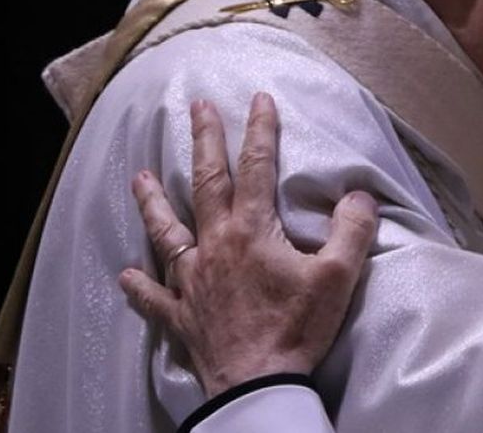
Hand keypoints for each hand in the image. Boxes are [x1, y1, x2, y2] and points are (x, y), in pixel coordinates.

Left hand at [118, 93, 378, 397]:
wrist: (257, 383)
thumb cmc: (298, 327)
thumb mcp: (339, 276)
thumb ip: (351, 230)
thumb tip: (358, 195)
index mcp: (252, 231)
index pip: (257, 167)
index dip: (260, 130)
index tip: (258, 98)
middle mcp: (215, 245)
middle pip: (206, 184)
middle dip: (204, 142)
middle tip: (197, 108)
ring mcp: (192, 280)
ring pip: (166, 231)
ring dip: (153, 201)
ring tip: (139, 176)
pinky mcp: (181, 315)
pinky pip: (153, 296)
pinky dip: (138, 284)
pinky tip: (124, 274)